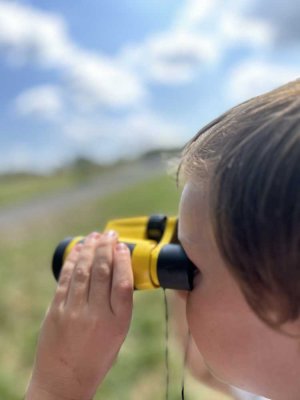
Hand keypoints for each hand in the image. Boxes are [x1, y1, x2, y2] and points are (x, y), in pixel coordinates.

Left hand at [26, 230, 132, 399]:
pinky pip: (66, 278)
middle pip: (102, 272)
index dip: (123, 260)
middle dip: (106, 247)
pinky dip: (73, 260)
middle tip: (110, 234)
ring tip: (95, 236)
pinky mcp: (56, 310)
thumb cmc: (97, 355)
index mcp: (118, 323)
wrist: (65, 378)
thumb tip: (117, 270)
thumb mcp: (118, 333)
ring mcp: (74, 311)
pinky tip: (79, 250)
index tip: (122, 246)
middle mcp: (96, 315)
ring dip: (89, 249)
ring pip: (83, 271)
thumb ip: (119, 304)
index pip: (123, 283)